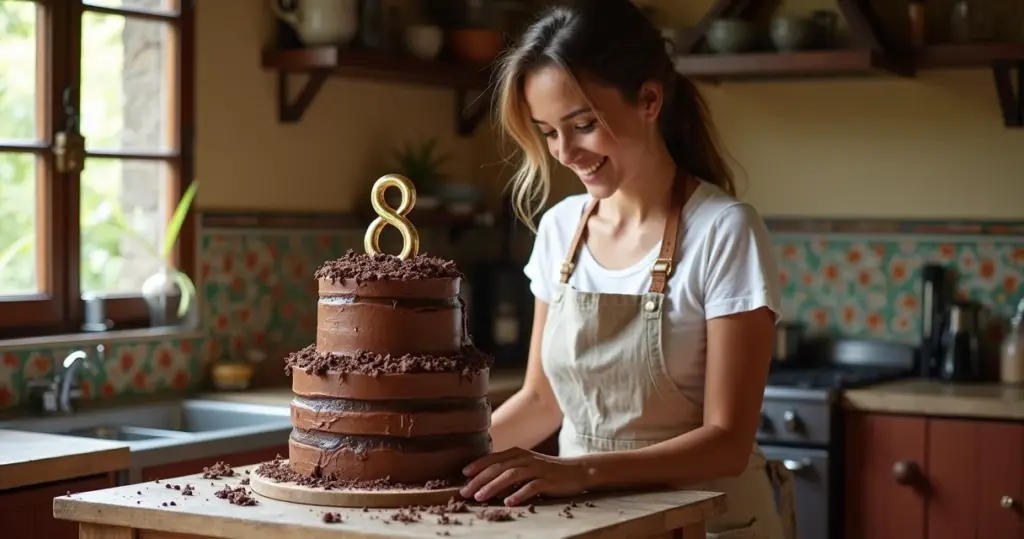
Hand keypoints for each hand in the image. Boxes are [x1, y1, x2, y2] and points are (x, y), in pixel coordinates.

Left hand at [460, 447, 588, 505]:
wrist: (577, 471)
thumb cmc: (547, 471)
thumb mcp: (526, 466)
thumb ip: (508, 469)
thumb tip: (486, 482)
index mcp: (518, 453)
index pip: (493, 458)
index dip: (478, 465)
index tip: (463, 475)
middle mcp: (525, 458)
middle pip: (498, 467)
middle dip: (480, 479)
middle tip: (466, 492)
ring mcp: (537, 468)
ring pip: (511, 475)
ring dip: (494, 486)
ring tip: (481, 497)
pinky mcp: (548, 480)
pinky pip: (531, 487)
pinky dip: (518, 494)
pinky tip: (509, 503)